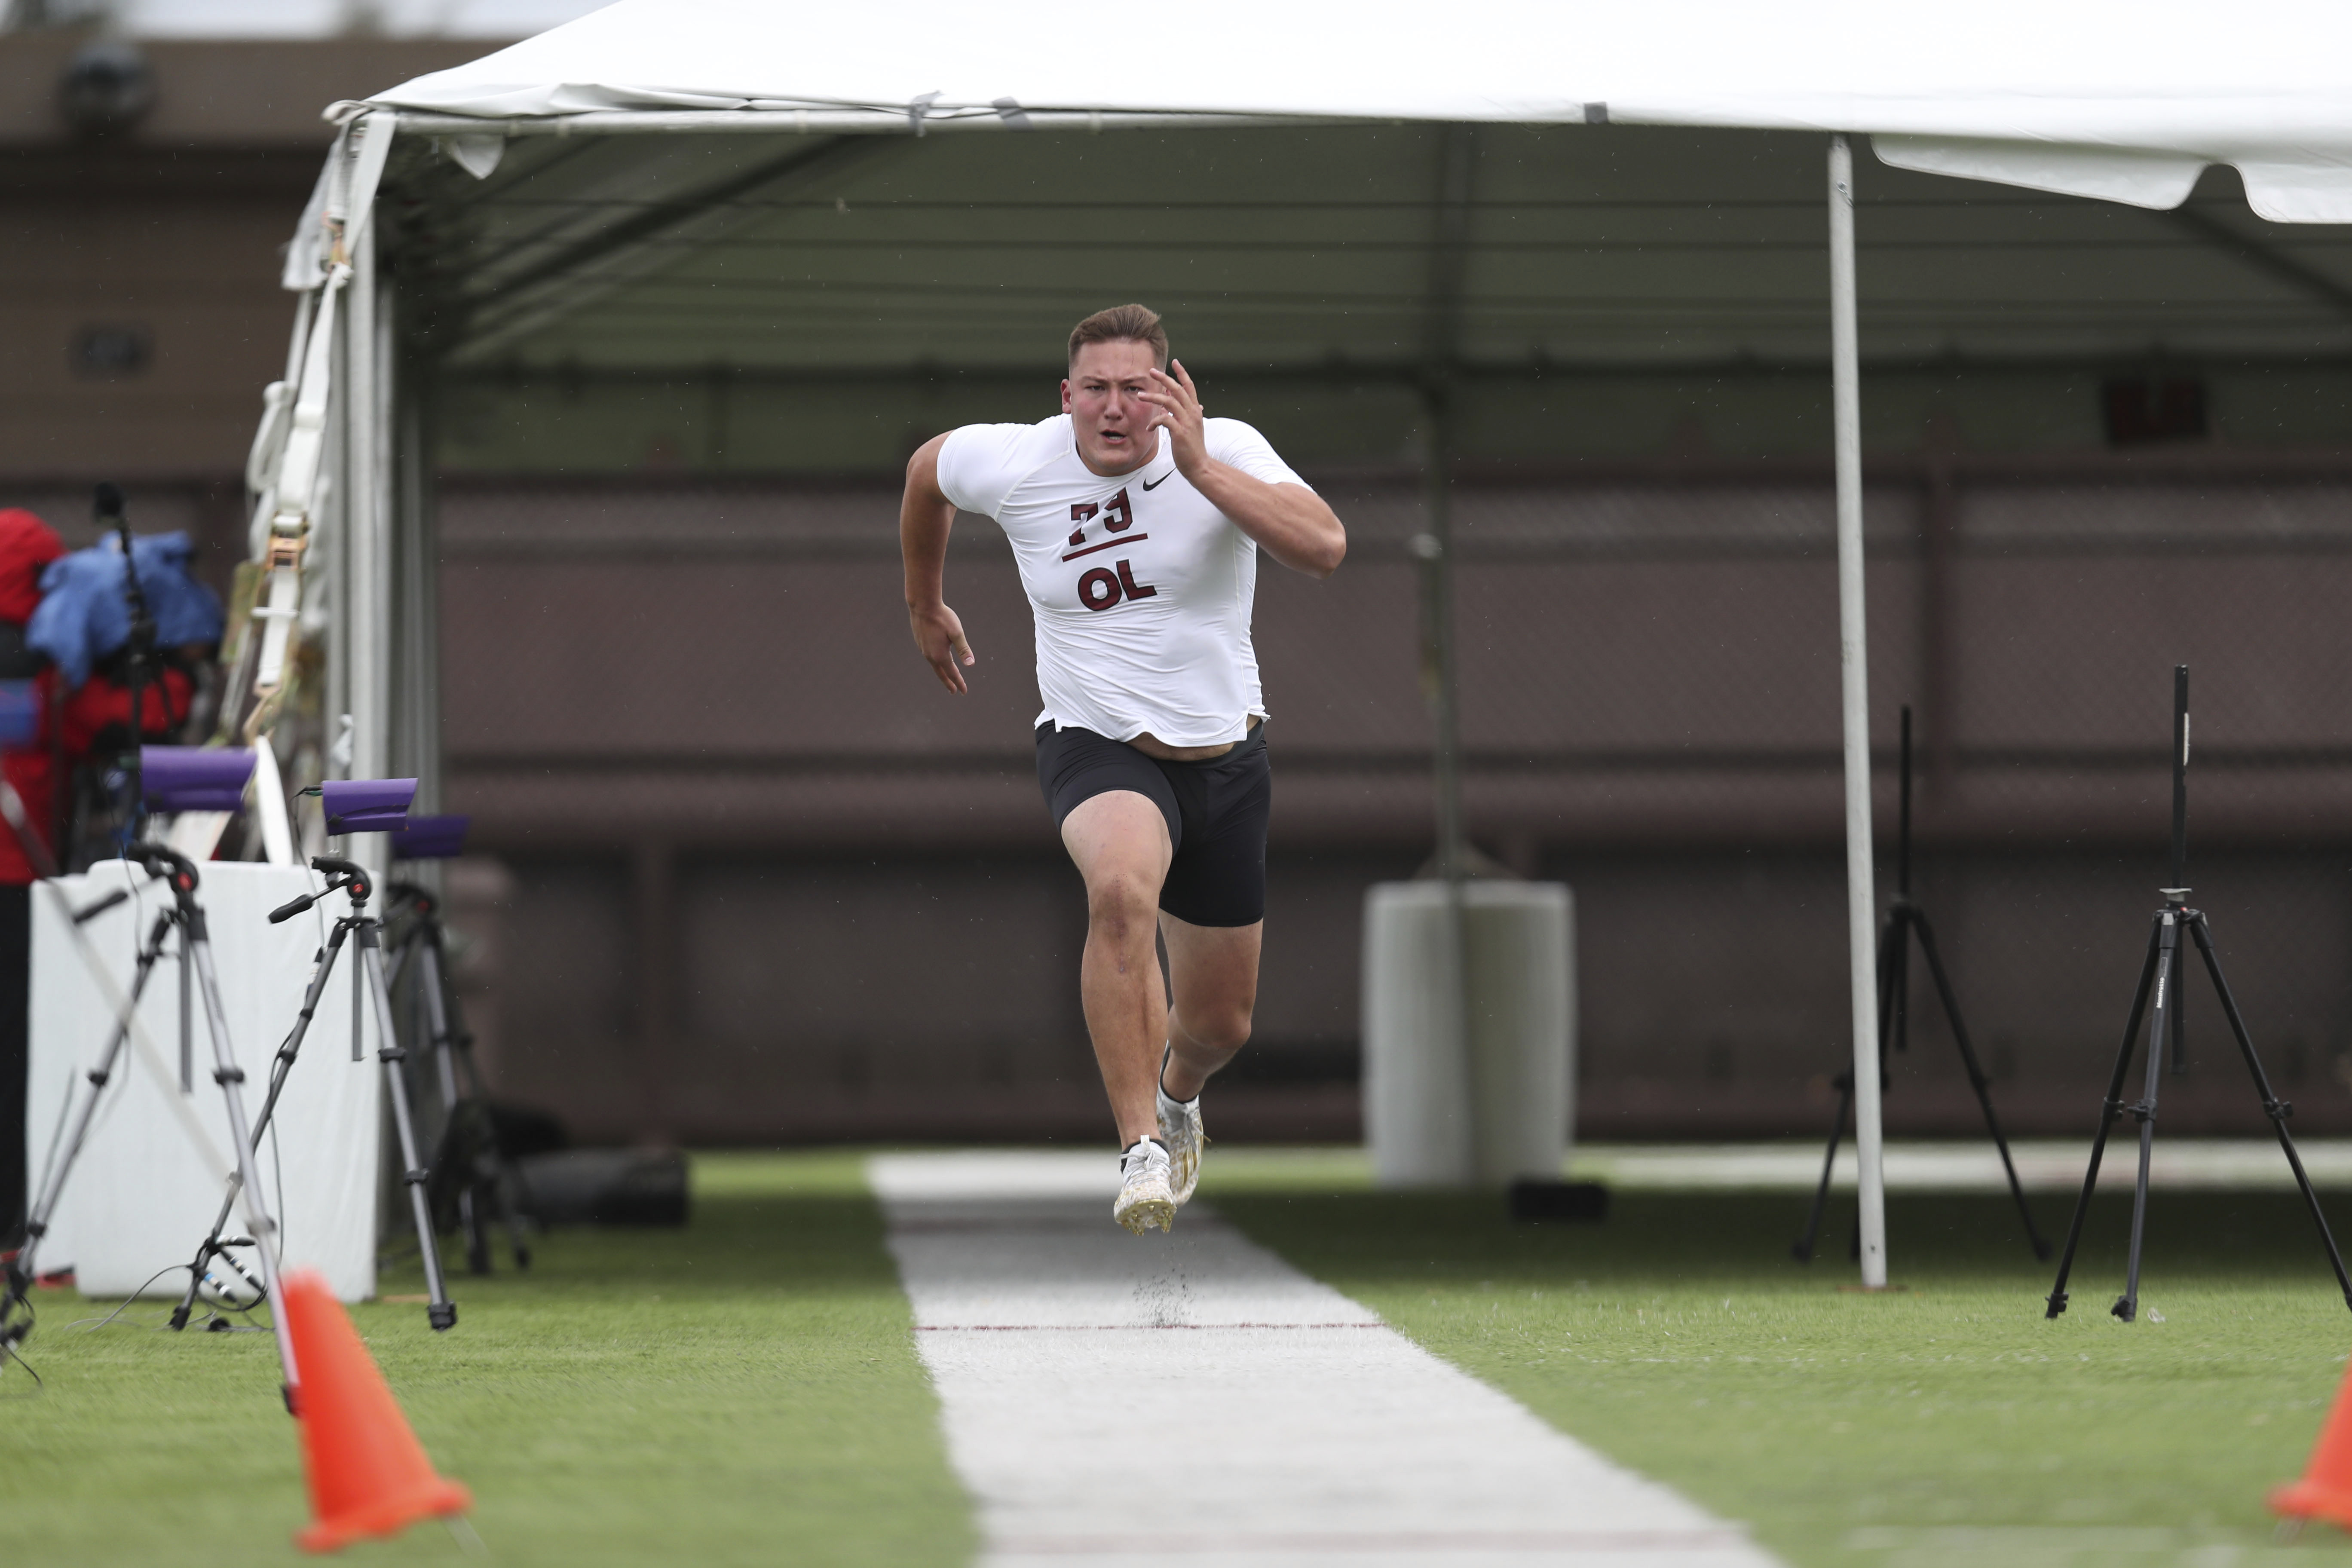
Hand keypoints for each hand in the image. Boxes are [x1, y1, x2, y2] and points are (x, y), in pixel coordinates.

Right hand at [909, 601, 974, 693]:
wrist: (922, 605)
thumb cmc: (942, 617)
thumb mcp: (957, 633)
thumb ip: (964, 650)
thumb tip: (971, 664)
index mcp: (940, 655)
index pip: (952, 673)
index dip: (959, 683)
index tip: (964, 692)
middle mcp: (930, 655)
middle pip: (941, 673)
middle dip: (948, 683)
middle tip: (954, 691)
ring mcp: (923, 649)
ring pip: (934, 665)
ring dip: (941, 672)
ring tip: (946, 676)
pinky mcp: (919, 642)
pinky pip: (928, 656)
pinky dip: (935, 662)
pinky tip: (937, 659)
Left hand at [1140, 360, 1207, 477]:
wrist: (1199, 466)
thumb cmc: (1192, 448)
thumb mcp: (1187, 428)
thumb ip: (1178, 415)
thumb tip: (1165, 407)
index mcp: (1195, 411)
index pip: (1190, 387)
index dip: (1182, 373)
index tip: (1175, 361)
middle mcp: (1192, 413)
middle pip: (1178, 389)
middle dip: (1164, 378)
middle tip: (1151, 371)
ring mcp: (1187, 422)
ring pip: (1169, 401)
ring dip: (1153, 397)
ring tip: (1140, 395)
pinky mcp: (1180, 433)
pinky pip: (1164, 419)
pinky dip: (1154, 421)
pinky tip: (1149, 427)